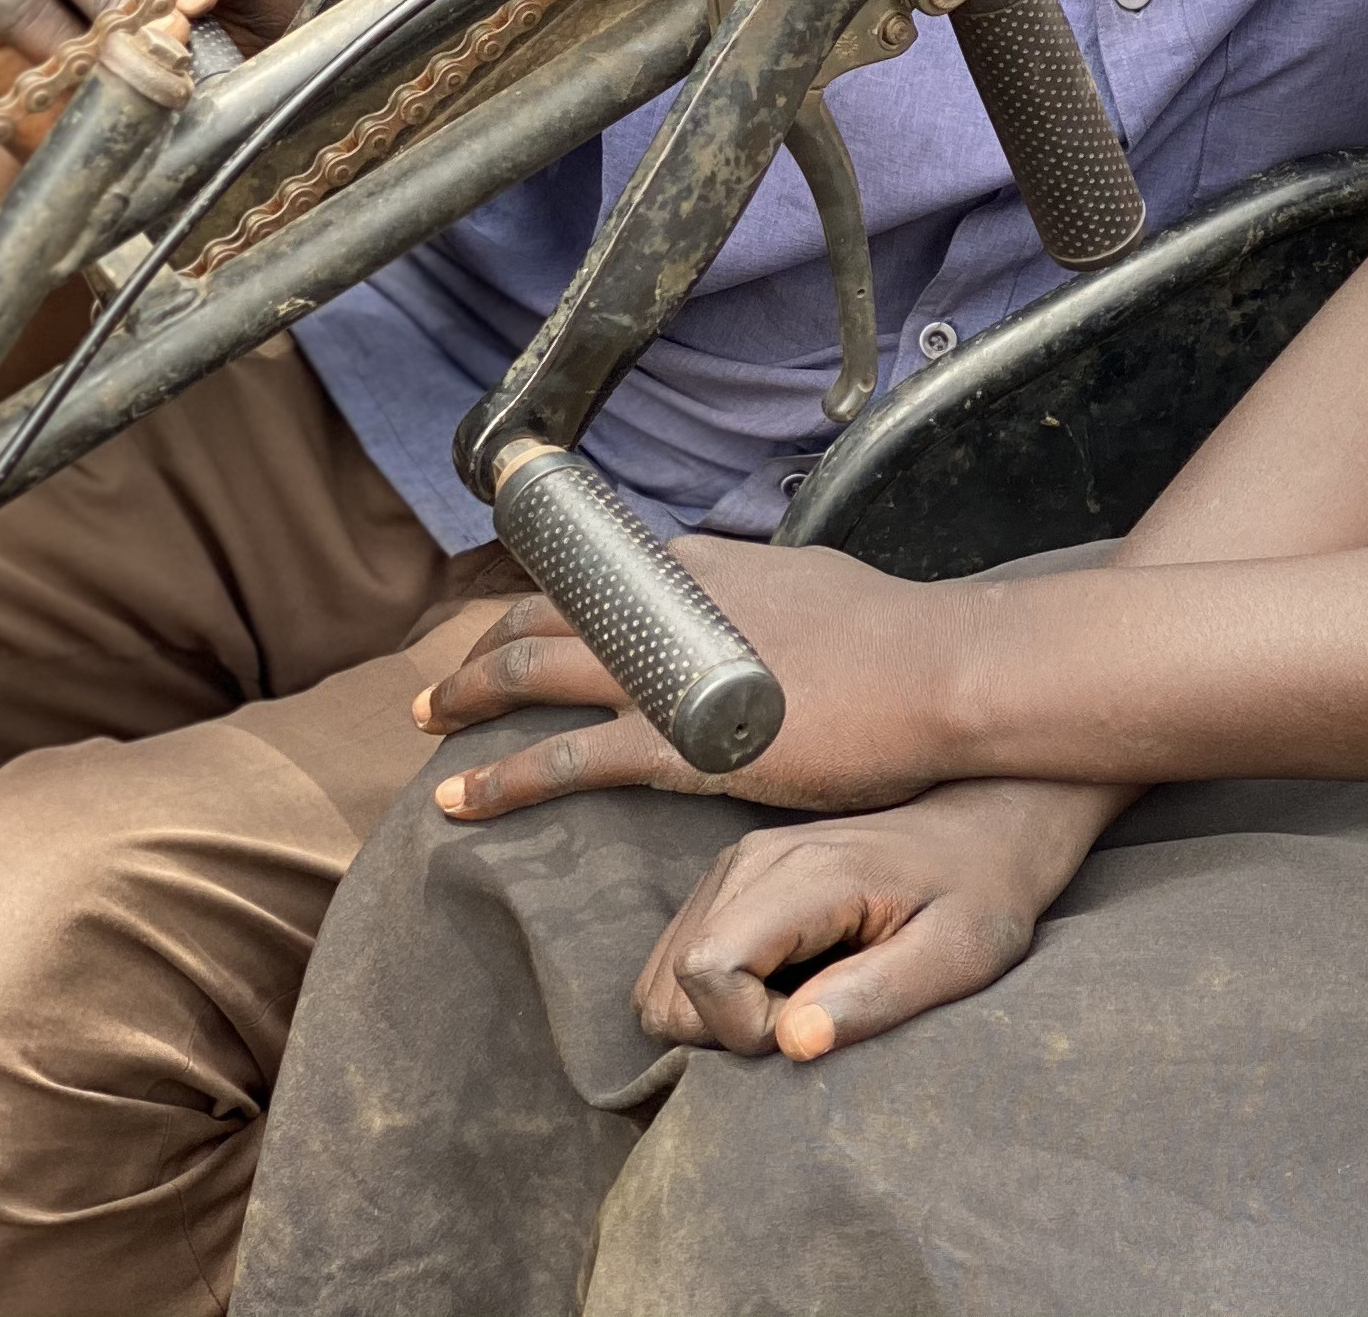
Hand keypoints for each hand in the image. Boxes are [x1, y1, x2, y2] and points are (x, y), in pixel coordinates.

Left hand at [415, 541, 968, 818]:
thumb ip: (769, 598)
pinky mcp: (676, 743)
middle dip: (484, 648)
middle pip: (543, 613)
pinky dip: (501, 778)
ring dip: (469, 699)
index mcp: (704, 566)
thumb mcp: (818, 586)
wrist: (939, 673)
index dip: (539, 602)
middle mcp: (668, 603)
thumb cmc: (901, 639)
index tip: (508, 629)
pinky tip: (462, 801)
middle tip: (448, 685)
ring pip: (532, 671)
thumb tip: (759, 610)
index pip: (596, 573)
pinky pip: (563, 758)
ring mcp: (666, 671)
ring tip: (429, 724)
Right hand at [633, 779, 1121, 1059]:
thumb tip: (792, 1043)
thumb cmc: (983, 894)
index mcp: (802, 873)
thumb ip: (876, 995)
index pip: (705, 969)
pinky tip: (793, 984)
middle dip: (726, 1032)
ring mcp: (735, 867)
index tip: (818, 1024)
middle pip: (668, 985)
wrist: (988, 825)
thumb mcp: (958, 955)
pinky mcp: (735, 881)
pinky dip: (720, 998)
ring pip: (664, 980)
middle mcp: (749, 862)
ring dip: (721, 1018)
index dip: (746, 1027)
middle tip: (814, 1018)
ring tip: (808, 1000)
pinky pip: (683, 963)